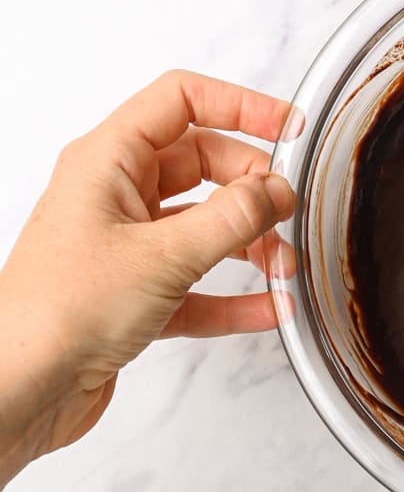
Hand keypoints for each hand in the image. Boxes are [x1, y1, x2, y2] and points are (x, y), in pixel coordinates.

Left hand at [0, 71, 297, 482]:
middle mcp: (114, 196)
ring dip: (248, 243)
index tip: (289, 128)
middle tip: (286, 212)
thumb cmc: (59, 312)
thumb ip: (231, 218)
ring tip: (282, 265)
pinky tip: (267, 309)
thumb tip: (276, 190)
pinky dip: (233, 296)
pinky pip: (197, 285)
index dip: (240, 106)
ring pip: (202, 226)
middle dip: (250, 187)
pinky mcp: (133, 296)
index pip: (181, 101)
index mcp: (107, 161)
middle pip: (202, 164)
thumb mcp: (163, 256)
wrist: (20, 390)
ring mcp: (124, 246)